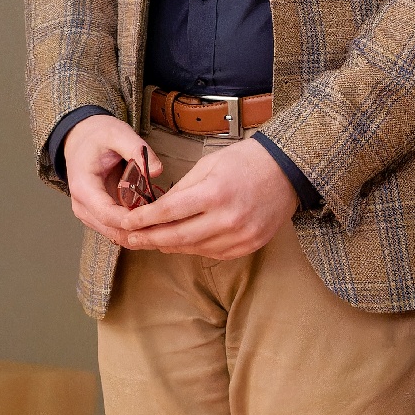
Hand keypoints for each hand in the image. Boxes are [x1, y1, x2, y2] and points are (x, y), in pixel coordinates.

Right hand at [62, 113, 162, 244]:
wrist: (81, 138)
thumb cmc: (98, 136)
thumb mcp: (118, 133)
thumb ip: (137, 149)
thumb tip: (157, 171)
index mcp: (83, 187)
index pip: (107, 214)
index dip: (132, 220)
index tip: (157, 217)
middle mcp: (82, 205)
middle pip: (112, 230)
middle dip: (140, 230)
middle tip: (170, 225)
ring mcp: (89, 213)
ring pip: (116, 234)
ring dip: (139, 232)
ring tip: (166, 225)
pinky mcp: (98, 215)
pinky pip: (117, 229)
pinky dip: (136, 228)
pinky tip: (155, 222)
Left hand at [116, 136, 299, 259]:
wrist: (287, 170)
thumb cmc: (246, 161)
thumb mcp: (208, 165)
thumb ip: (182, 189)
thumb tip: (157, 209)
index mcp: (214, 193)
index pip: (169, 212)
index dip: (144, 219)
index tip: (126, 222)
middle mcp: (227, 218)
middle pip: (177, 237)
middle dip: (149, 239)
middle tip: (129, 239)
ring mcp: (240, 235)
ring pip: (194, 249)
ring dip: (169, 246)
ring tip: (151, 241)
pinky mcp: (249, 245)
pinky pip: (213, 253)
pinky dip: (194, 249)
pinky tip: (181, 243)